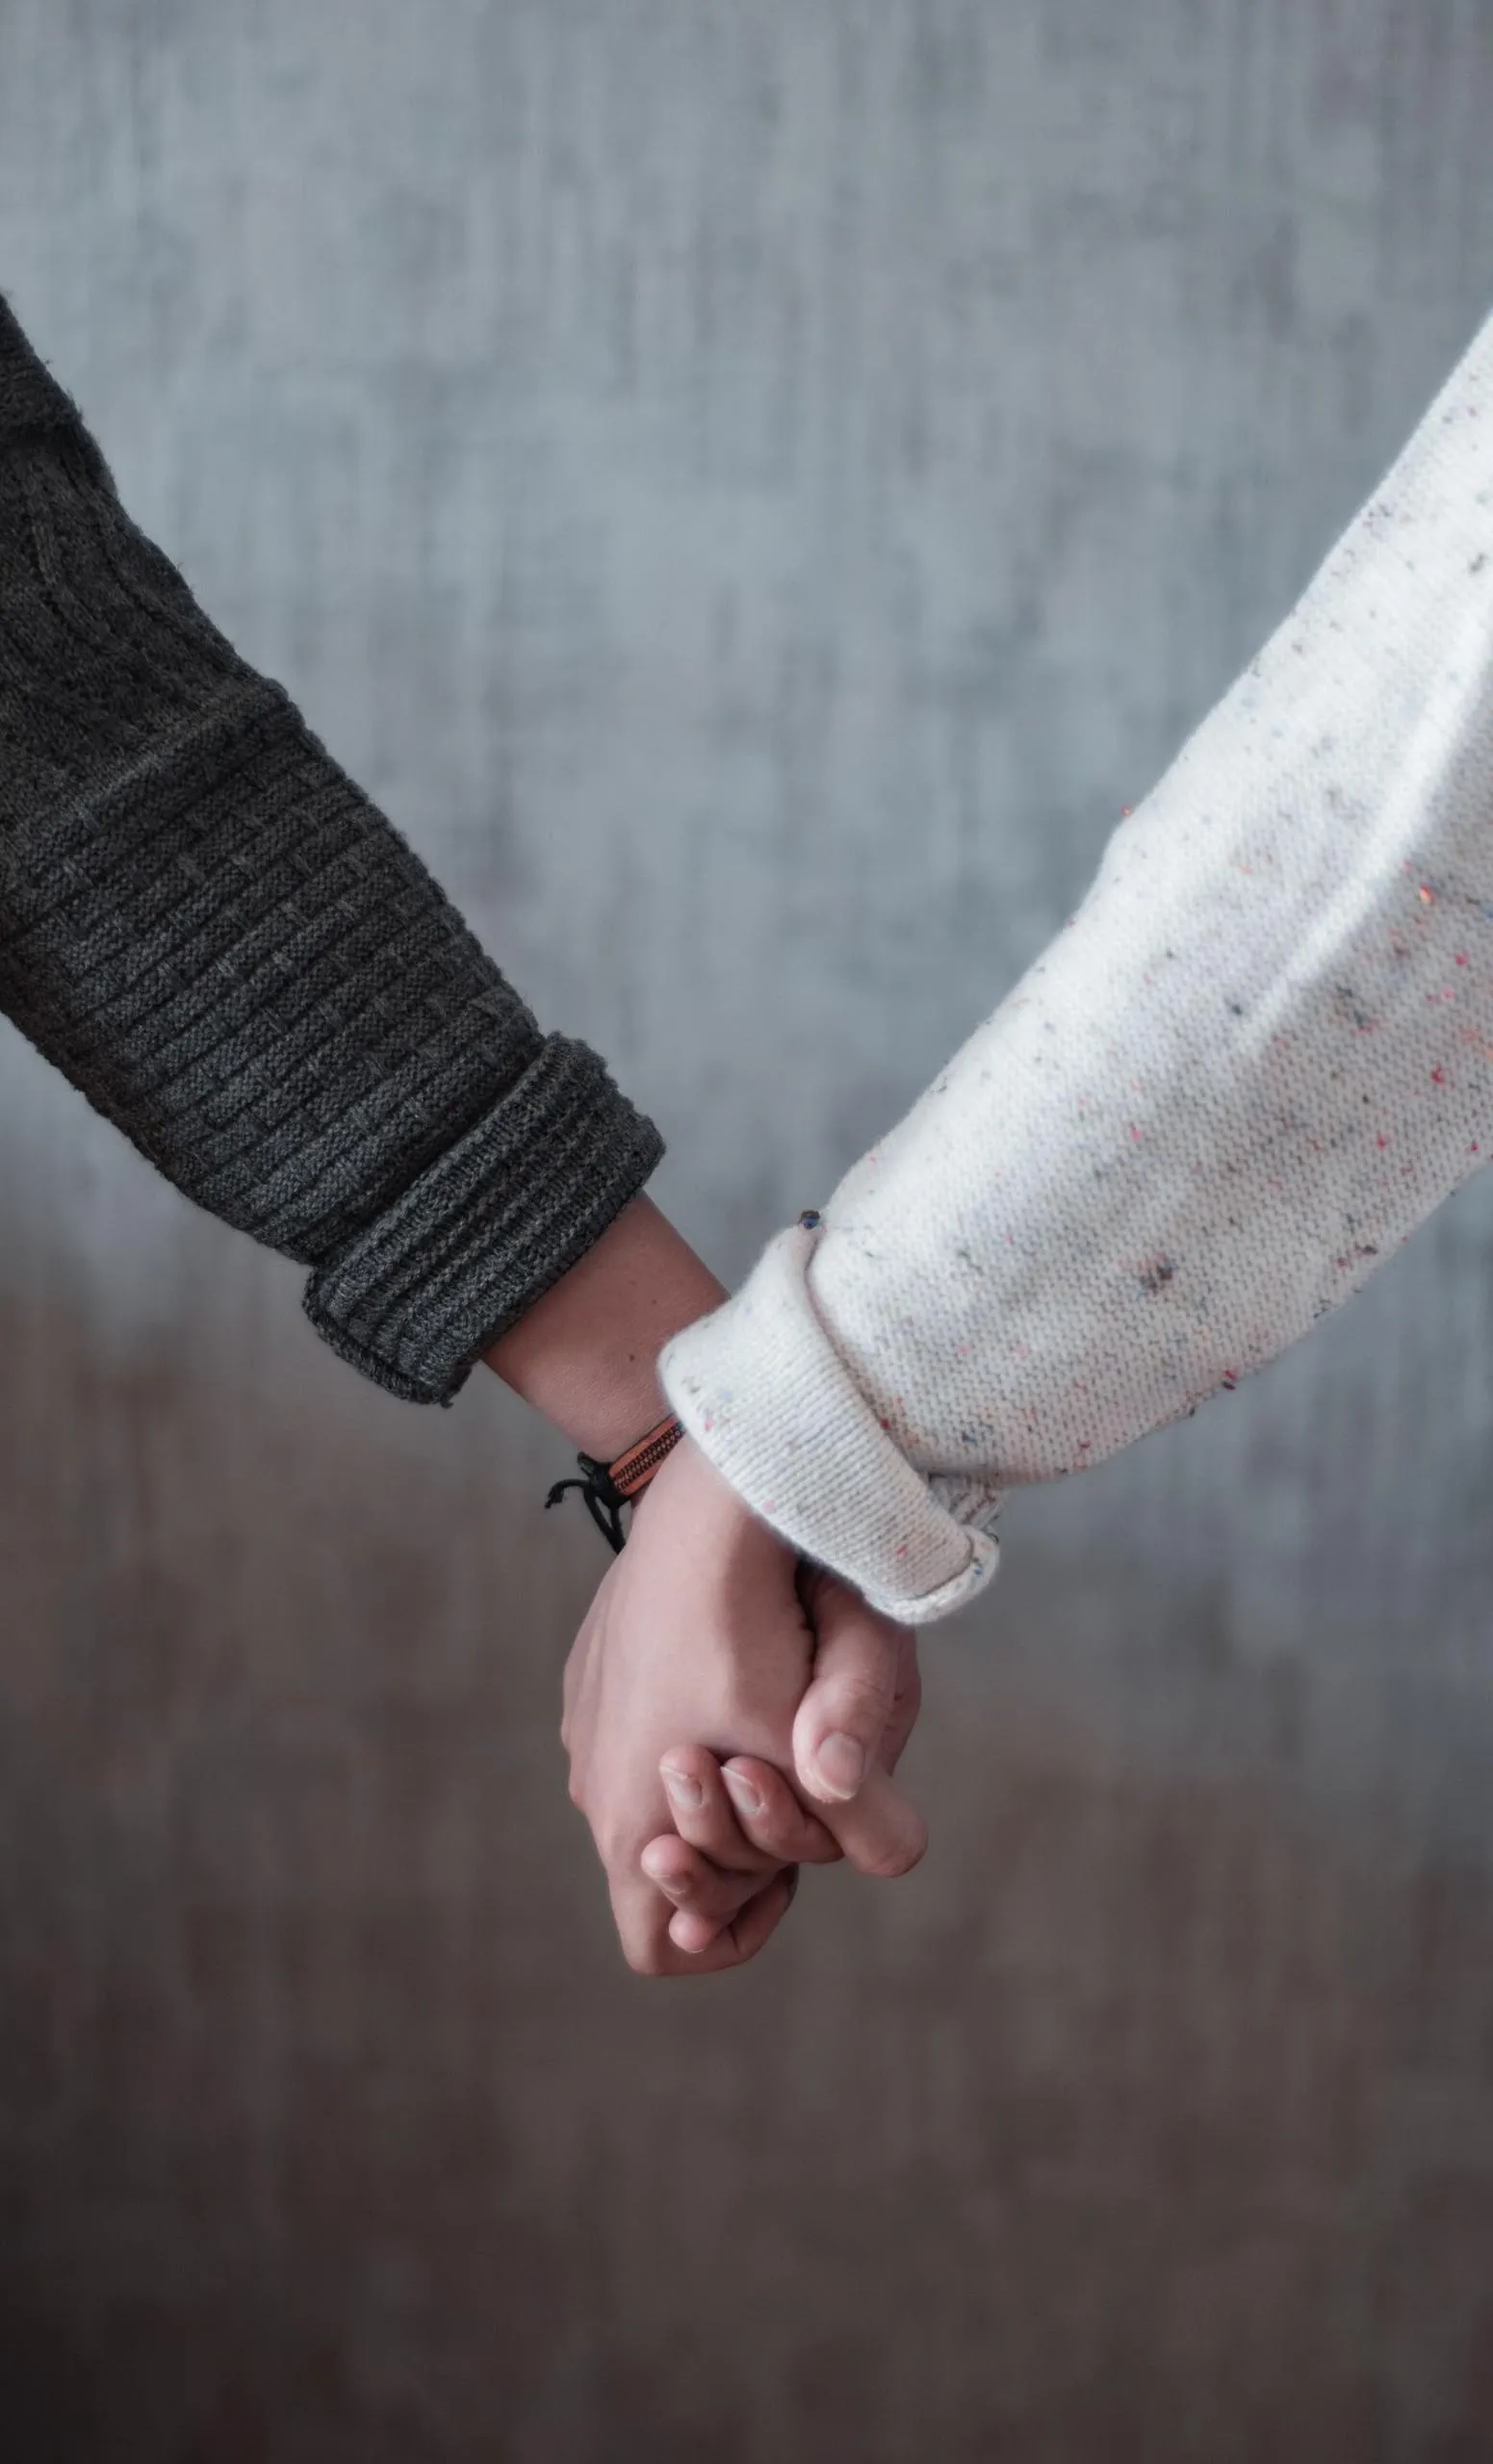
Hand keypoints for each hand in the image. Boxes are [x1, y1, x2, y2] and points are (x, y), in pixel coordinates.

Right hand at [561, 1437, 925, 1975]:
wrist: (704, 1502)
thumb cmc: (756, 1629)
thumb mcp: (821, 1739)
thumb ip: (868, 1818)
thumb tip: (897, 1858)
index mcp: (629, 1824)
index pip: (657, 1949)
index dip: (728, 1937)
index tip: (784, 1887)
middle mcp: (592, 1784)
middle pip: (665, 1868)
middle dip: (736, 1849)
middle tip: (791, 1790)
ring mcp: (585, 1723)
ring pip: (652, 1794)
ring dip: (716, 1785)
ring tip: (770, 1726)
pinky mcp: (593, 1670)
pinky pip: (637, 1729)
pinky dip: (689, 1725)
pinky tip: (736, 1670)